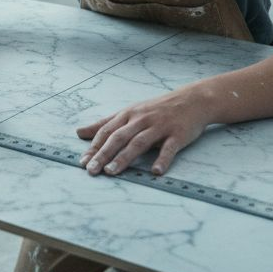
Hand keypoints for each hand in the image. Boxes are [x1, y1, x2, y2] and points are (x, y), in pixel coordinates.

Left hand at [76, 87, 210, 175]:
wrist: (193, 100)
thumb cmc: (158, 108)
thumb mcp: (130, 112)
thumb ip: (106, 123)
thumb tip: (79, 132)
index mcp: (129, 115)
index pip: (107, 131)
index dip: (94, 146)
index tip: (82, 162)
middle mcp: (141, 120)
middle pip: (119, 137)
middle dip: (103, 154)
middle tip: (91, 170)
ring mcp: (160, 126)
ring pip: (139, 142)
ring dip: (124, 158)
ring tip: (112, 171)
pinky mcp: (177, 134)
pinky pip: (169, 148)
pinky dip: (162, 160)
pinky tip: (155, 171)